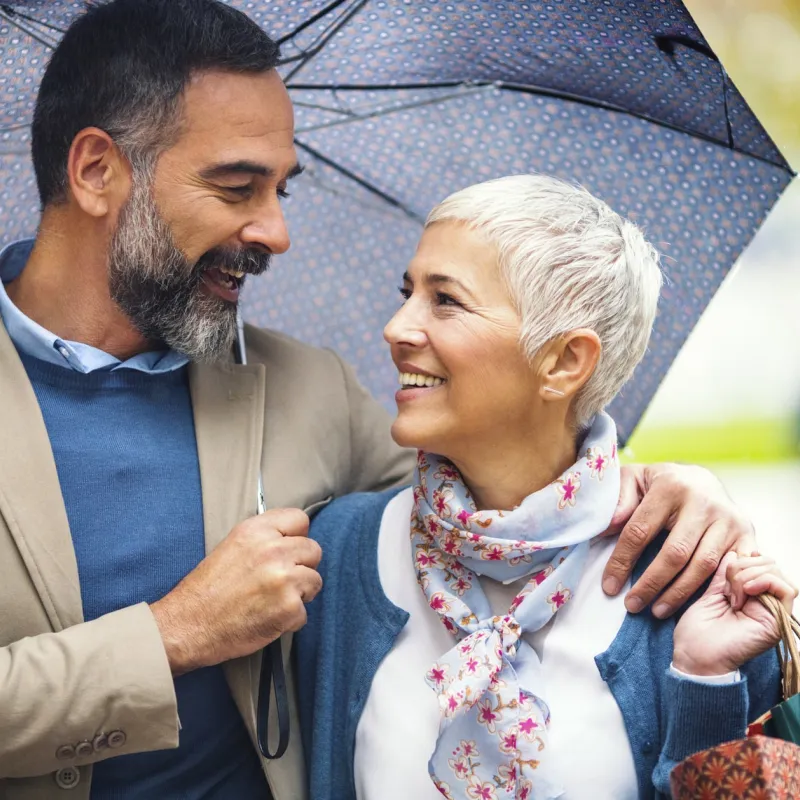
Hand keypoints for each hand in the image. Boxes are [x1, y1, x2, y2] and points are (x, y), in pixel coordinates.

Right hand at [150, 508, 321, 674]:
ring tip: (272, 602)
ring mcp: (284, 579)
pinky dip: (289, 620)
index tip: (288, 551)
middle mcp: (273, 550)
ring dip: (299, 594)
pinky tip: (266, 620)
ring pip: (314, 581)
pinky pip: (304, 613)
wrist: (187, 626)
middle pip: (313, 550)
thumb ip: (264, 539)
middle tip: (281, 582)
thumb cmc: (206, 591)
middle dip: (302, 567)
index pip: (299, 519)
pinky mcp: (289, 607)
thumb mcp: (231, 547)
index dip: (296, 537)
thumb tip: (292, 540)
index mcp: (256, 531)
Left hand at [602, 463, 755, 617]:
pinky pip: (731, 570)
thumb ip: (619, 501)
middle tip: (632, 606)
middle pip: (674, 553)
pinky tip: (695, 606)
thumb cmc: (659, 484)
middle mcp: (703, 501)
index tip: (609, 587)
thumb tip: (605, 530)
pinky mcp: (747, 533)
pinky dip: (713, 591)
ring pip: (703, 566)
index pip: (640, 531)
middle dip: (651, 584)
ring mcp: (728, 518)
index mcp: (670, 486)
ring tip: (656, 610)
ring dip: (678, 594)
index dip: (622, 562)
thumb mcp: (634, 480)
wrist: (701, 478)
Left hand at [672, 552, 796, 675]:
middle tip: (727, 585)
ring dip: (750, 574)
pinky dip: (764, 581)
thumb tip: (735, 552)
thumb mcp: (710, 592)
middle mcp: (765, 602)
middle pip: (771, 563)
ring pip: (778, 573)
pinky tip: (744, 592)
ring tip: (733, 593)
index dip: (744, 556)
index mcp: (749, 595)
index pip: (760, 561)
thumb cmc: (697, 630)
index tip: (726, 566)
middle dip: (745, 564)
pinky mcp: (777, 622)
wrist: (695, 656)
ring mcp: (773, 612)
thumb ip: (725, 573)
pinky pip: (787, 590)